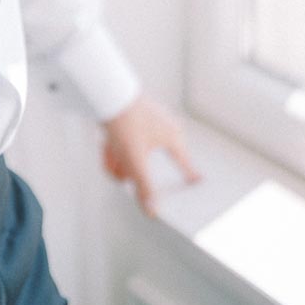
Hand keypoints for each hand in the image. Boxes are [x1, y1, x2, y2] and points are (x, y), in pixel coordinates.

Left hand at [101, 94, 200, 217]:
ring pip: (134, 153)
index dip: (189, 175)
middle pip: (148, 162)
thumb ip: (144, 188)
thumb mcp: (134, 160)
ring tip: (107, 155)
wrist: (107, 92)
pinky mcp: (134, 117)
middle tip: (117, 169)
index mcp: (173, 137)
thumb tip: (152, 212)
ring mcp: (150, 121)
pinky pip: (126, 141)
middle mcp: (165, 127)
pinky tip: (105, 147)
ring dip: (119, 159)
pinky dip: (115, 147)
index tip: (199, 181)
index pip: (184, 163)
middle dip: (129, 170)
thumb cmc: (125, 121)